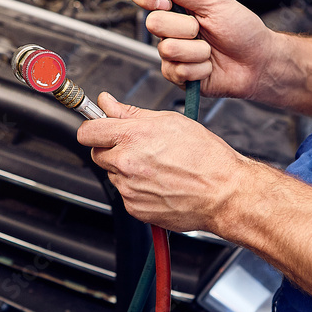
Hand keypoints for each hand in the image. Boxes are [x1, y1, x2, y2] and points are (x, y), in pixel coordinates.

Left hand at [77, 92, 246, 233]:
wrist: (223, 193)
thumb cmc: (205, 157)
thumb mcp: (170, 121)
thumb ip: (131, 112)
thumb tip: (107, 103)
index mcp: (132, 137)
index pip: (87, 131)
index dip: (94, 128)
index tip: (100, 128)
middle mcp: (126, 163)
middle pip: (97, 154)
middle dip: (111, 149)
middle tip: (137, 147)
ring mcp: (128, 188)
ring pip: (113, 174)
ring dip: (126, 169)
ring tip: (157, 167)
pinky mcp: (134, 208)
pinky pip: (126, 194)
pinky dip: (137, 189)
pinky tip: (160, 183)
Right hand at [127, 0, 289, 103]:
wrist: (257, 62)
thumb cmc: (242, 30)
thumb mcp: (214, 2)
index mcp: (176, 5)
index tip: (164, 1)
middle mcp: (170, 28)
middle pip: (153, 23)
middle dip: (184, 27)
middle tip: (202, 29)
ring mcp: (172, 52)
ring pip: (167, 49)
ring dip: (196, 50)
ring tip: (210, 49)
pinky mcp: (177, 74)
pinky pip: (178, 70)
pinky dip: (200, 67)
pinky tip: (209, 65)